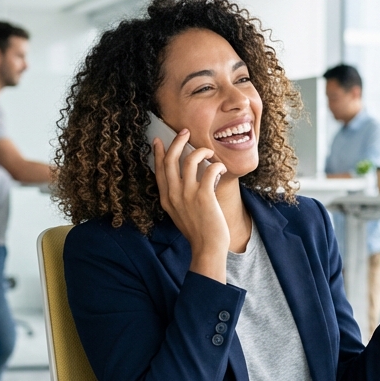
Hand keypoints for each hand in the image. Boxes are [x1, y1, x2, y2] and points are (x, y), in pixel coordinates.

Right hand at [152, 130, 229, 280]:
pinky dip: (216, 165)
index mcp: (166, 199)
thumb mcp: (180, 214)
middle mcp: (174, 195)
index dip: (158, 153)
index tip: (158, 140)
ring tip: (209, 152)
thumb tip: (187, 179)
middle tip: (185, 132)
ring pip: (189, 160)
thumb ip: (179, 197)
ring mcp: (187, 195)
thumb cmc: (198, 232)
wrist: (207, 248)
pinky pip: (209, 170)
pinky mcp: (204, 196)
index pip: (159, 170)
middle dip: (177, 142)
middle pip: (171, 160)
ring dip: (200, 151)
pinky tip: (220, 168)